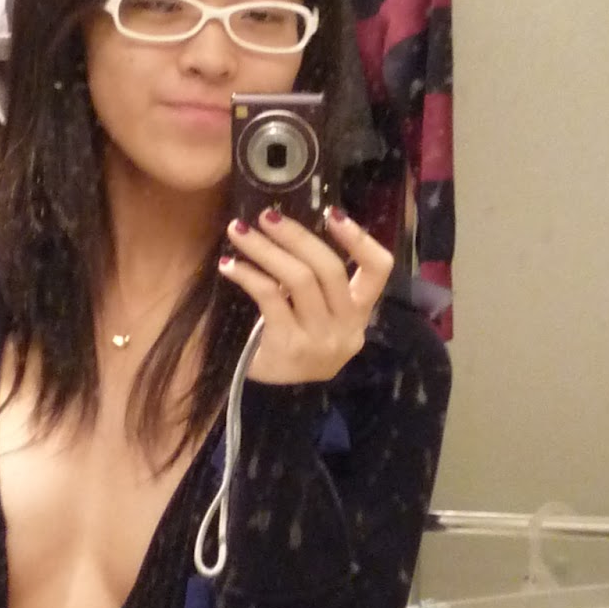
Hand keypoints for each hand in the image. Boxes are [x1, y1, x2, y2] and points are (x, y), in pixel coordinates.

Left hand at [217, 206, 392, 384]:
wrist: (274, 395)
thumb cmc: (294, 342)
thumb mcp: (318, 315)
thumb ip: (318, 282)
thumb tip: (287, 228)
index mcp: (359, 313)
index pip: (378, 269)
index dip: (359, 238)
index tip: (332, 213)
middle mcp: (346, 327)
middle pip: (329, 269)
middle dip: (296, 236)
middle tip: (266, 215)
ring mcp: (320, 340)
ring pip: (299, 280)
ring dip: (265, 250)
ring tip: (239, 231)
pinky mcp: (289, 347)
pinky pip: (270, 298)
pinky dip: (248, 275)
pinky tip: (229, 265)